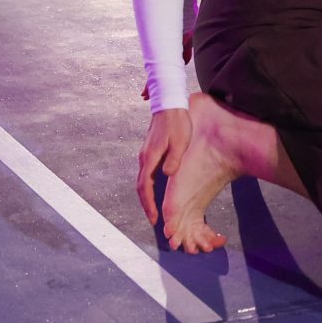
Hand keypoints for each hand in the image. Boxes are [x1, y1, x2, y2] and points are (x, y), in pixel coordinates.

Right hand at [136, 108, 192, 224]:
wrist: (169, 103)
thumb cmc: (177, 122)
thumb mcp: (180, 141)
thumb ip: (174, 159)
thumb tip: (167, 175)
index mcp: (150, 157)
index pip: (145, 186)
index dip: (148, 204)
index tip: (154, 218)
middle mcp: (144, 157)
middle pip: (140, 186)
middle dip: (146, 204)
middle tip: (153, 219)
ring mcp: (146, 153)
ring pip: (142, 180)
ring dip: (147, 195)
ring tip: (154, 208)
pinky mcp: (150, 150)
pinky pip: (146, 173)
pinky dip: (149, 186)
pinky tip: (156, 189)